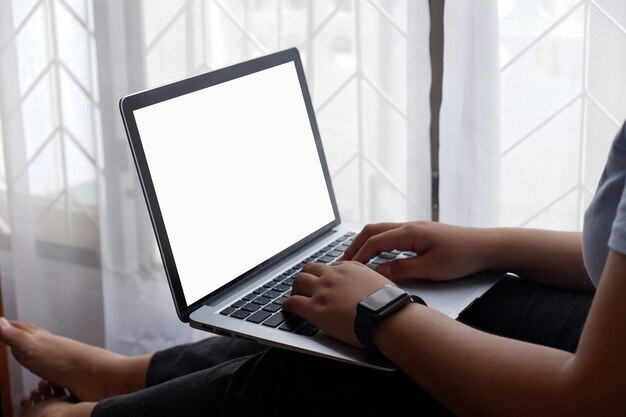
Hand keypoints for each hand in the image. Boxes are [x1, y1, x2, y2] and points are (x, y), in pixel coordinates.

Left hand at [282, 261, 391, 346]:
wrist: (386, 317)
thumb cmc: (389, 304)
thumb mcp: (380, 282)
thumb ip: (368, 280)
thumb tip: (368, 286)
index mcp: (349, 268)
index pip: (329, 267)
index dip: (324, 275)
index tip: (324, 281)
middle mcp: (333, 276)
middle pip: (311, 269)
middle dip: (306, 276)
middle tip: (305, 286)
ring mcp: (322, 291)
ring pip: (299, 280)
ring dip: (296, 288)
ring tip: (295, 295)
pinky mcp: (315, 309)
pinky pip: (294, 302)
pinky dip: (288, 304)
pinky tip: (288, 308)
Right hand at [341, 221, 489, 280]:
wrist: (486, 246)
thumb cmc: (462, 257)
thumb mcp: (431, 268)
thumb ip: (403, 270)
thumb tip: (379, 273)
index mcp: (409, 233)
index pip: (374, 242)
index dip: (358, 255)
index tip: (346, 268)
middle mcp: (409, 226)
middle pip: (372, 230)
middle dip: (355, 245)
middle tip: (342, 261)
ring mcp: (415, 228)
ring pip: (381, 231)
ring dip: (365, 243)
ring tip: (355, 258)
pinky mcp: (420, 233)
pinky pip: (391, 235)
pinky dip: (378, 243)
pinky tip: (377, 255)